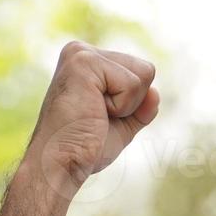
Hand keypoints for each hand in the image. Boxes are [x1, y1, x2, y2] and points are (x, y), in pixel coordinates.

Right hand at [25, 41, 159, 195]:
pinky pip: (132, 83)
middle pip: (146, 70)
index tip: (99, 116)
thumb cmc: (85, 147)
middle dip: (132, 103)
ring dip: (126, 105)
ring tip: (93, 114)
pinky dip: (121, 106)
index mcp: (88, 61)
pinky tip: (91, 112)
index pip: (141, 72)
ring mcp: (81, 53)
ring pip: (144, 74)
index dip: (132, 104)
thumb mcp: (122, 124)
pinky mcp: (83, 62)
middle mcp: (81, 50)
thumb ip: (141, 107)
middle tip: (97, 117)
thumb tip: (155, 93)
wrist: (60, 165)